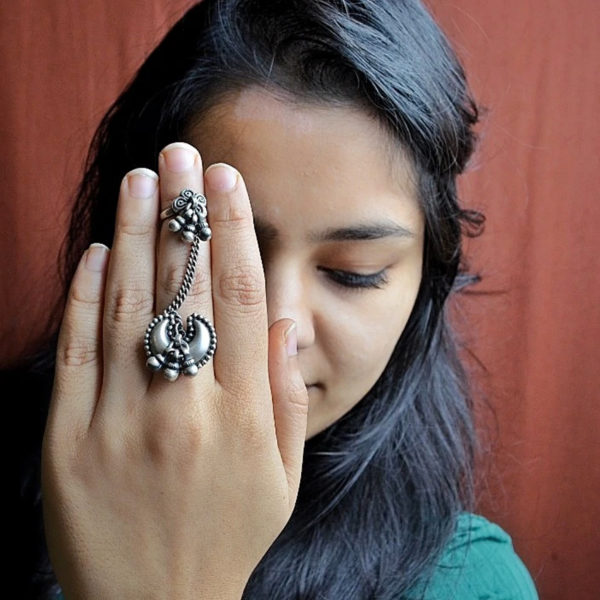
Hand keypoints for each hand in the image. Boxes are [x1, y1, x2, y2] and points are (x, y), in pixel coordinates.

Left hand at [41, 142, 308, 599]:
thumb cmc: (228, 537)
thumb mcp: (283, 477)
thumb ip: (286, 398)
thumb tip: (286, 325)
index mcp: (242, 417)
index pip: (243, 300)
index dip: (234, 232)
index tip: (226, 183)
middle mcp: (184, 410)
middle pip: (186, 290)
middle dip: (185, 213)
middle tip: (183, 155)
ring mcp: (119, 424)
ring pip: (127, 308)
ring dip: (133, 235)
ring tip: (140, 181)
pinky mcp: (68, 441)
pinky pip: (76, 353)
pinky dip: (84, 295)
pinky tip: (95, 250)